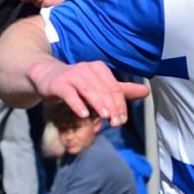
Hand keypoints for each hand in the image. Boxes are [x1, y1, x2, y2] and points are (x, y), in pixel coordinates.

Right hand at [24, 57, 146, 125]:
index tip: (122, 121)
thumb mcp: (100, 86)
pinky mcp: (58, 84)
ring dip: (98, 104)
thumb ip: (122, 90)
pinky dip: (77, 104)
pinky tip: (84, 114)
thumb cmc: (77, 84)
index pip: (115, 88)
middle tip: (116, 123)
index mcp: (100, 69)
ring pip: (89, 90)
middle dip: (112, 107)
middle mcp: (87, 69)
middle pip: (104, 90)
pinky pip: (69, 93)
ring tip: (105, 117)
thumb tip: (146, 91)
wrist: (47, 76)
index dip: (121, 105)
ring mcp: (72, 75)